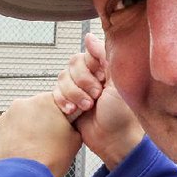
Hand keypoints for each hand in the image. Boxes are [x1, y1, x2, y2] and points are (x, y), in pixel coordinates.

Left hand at [0, 93, 81, 176]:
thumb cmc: (47, 161)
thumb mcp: (75, 140)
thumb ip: (73, 126)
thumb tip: (71, 126)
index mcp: (43, 102)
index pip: (56, 102)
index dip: (60, 115)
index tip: (61, 125)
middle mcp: (21, 106)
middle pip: (35, 111)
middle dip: (41, 124)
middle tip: (48, 141)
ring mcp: (4, 120)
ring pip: (19, 123)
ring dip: (25, 133)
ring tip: (34, 151)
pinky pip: (6, 135)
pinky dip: (13, 143)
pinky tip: (22, 155)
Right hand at [52, 33, 143, 169]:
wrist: (113, 141)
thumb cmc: (122, 114)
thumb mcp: (118, 82)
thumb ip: (104, 56)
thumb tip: (89, 36)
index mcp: (105, 67)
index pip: (87, 53)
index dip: (90, 67)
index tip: (101, 78)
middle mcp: (91, 75)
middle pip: (72, 65)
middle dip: (82, 82)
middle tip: (96, 95)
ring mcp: (79, 88)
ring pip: (62, 78)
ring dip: (74, 94)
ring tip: (87, 106)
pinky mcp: (68, 101)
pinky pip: (55, 92)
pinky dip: (62, 101)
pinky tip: (72, 111)